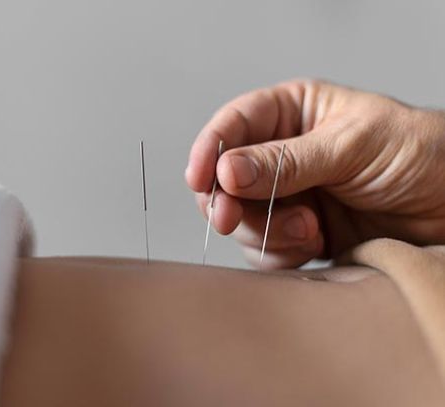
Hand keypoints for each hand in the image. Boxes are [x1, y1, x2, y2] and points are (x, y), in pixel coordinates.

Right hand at [185, 79, 444, 268]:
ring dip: (264, 230)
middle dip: (228, 201)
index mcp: (292, 114)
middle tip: (232, 217)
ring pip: (241, 218)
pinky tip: (313, 244)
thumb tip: (226, 170)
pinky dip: (279, 252)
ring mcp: (289, 196)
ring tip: (308, 229)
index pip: (235, 125)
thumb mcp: (352, 145)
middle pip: (224, 179)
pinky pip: (265, 248)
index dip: (209, 149)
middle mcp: (282, 154)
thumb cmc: (418, 153)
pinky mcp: (299, 233)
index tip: (200, 178)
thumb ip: (286, 161)